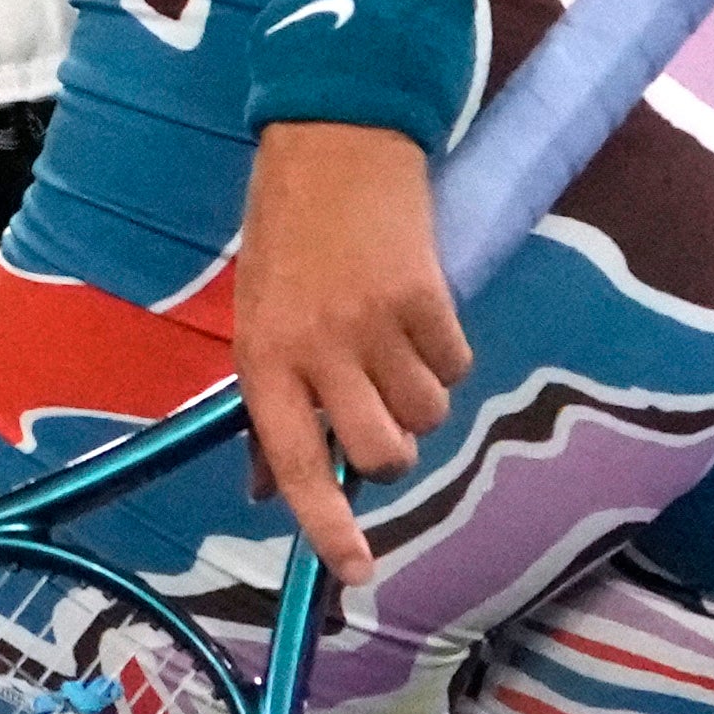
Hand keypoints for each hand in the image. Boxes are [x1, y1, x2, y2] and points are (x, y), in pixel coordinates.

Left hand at [229, 119, 464, 583]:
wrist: (334, 141)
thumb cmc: (287, 233)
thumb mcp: (257, 315)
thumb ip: (268, 403)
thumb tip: (266, 487)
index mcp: (265, 356)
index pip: (295, 463)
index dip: (327, 526)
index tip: (359, 572)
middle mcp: (318, 349)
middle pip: (383, 454)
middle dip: (392, 446)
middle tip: (379, 403)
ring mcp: (375, 324)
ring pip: (427, 415)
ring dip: (420, 394)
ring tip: (393, 339)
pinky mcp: (428, 299)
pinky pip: (457, 365)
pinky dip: (447, 353)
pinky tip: (419, 312)